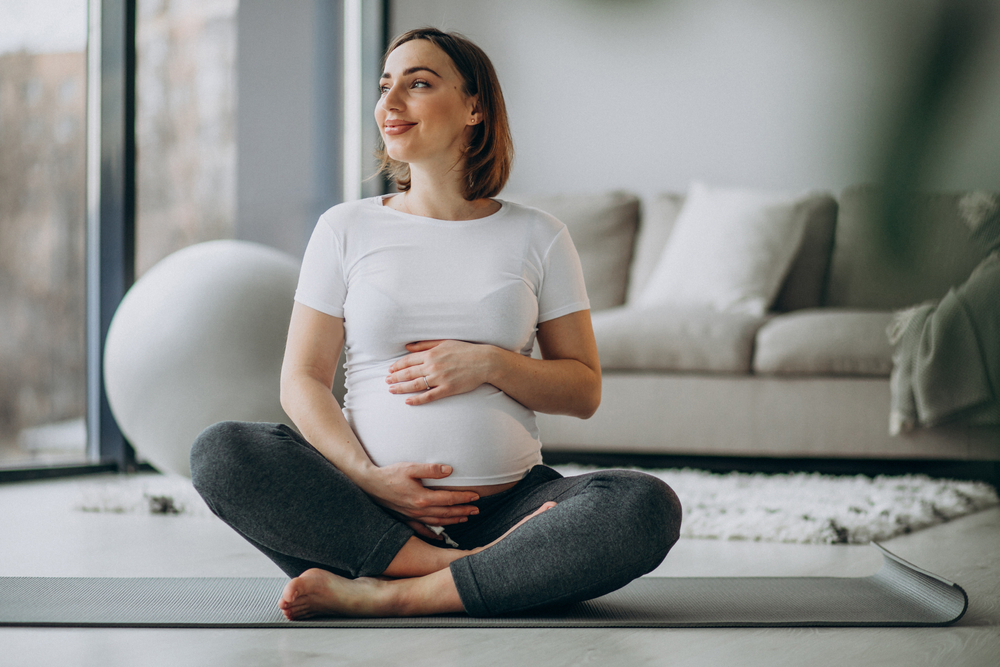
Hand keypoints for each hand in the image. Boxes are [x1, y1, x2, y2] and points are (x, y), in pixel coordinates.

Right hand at [360, 462, 479, 528]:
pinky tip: (439, 537)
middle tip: (477, 510)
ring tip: (465, 518)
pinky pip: (421, 530)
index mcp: (422, 498)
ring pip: (437, 521)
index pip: (448, 499)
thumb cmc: (390, 474)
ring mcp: (412, 516)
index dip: (464, 498)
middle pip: (446, 512)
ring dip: (452, 520)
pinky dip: (432, 534)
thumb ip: (430, 469)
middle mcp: (418, 510)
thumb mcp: (410, 467)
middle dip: (463, 511)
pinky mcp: (405, 518)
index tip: (476, 497)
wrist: (369, 485)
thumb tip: (449, 470)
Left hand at [386, 340, 495, 405]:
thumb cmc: (465, 350)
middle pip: (408, 373)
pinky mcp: (447, 389)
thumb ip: (425, 344)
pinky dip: (417, 399)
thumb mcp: (444, 342)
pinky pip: (429, 396)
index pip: (408, 360)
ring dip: (401, 388)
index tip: (390, 369)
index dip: (397, 366)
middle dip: (395, 377)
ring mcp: (440, 378)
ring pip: (415, 385)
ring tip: (392, 390)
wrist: (484, 361)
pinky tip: (408, 402)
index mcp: (431, 354)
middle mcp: (433, 366)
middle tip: (386, 381)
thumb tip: (408, 346)